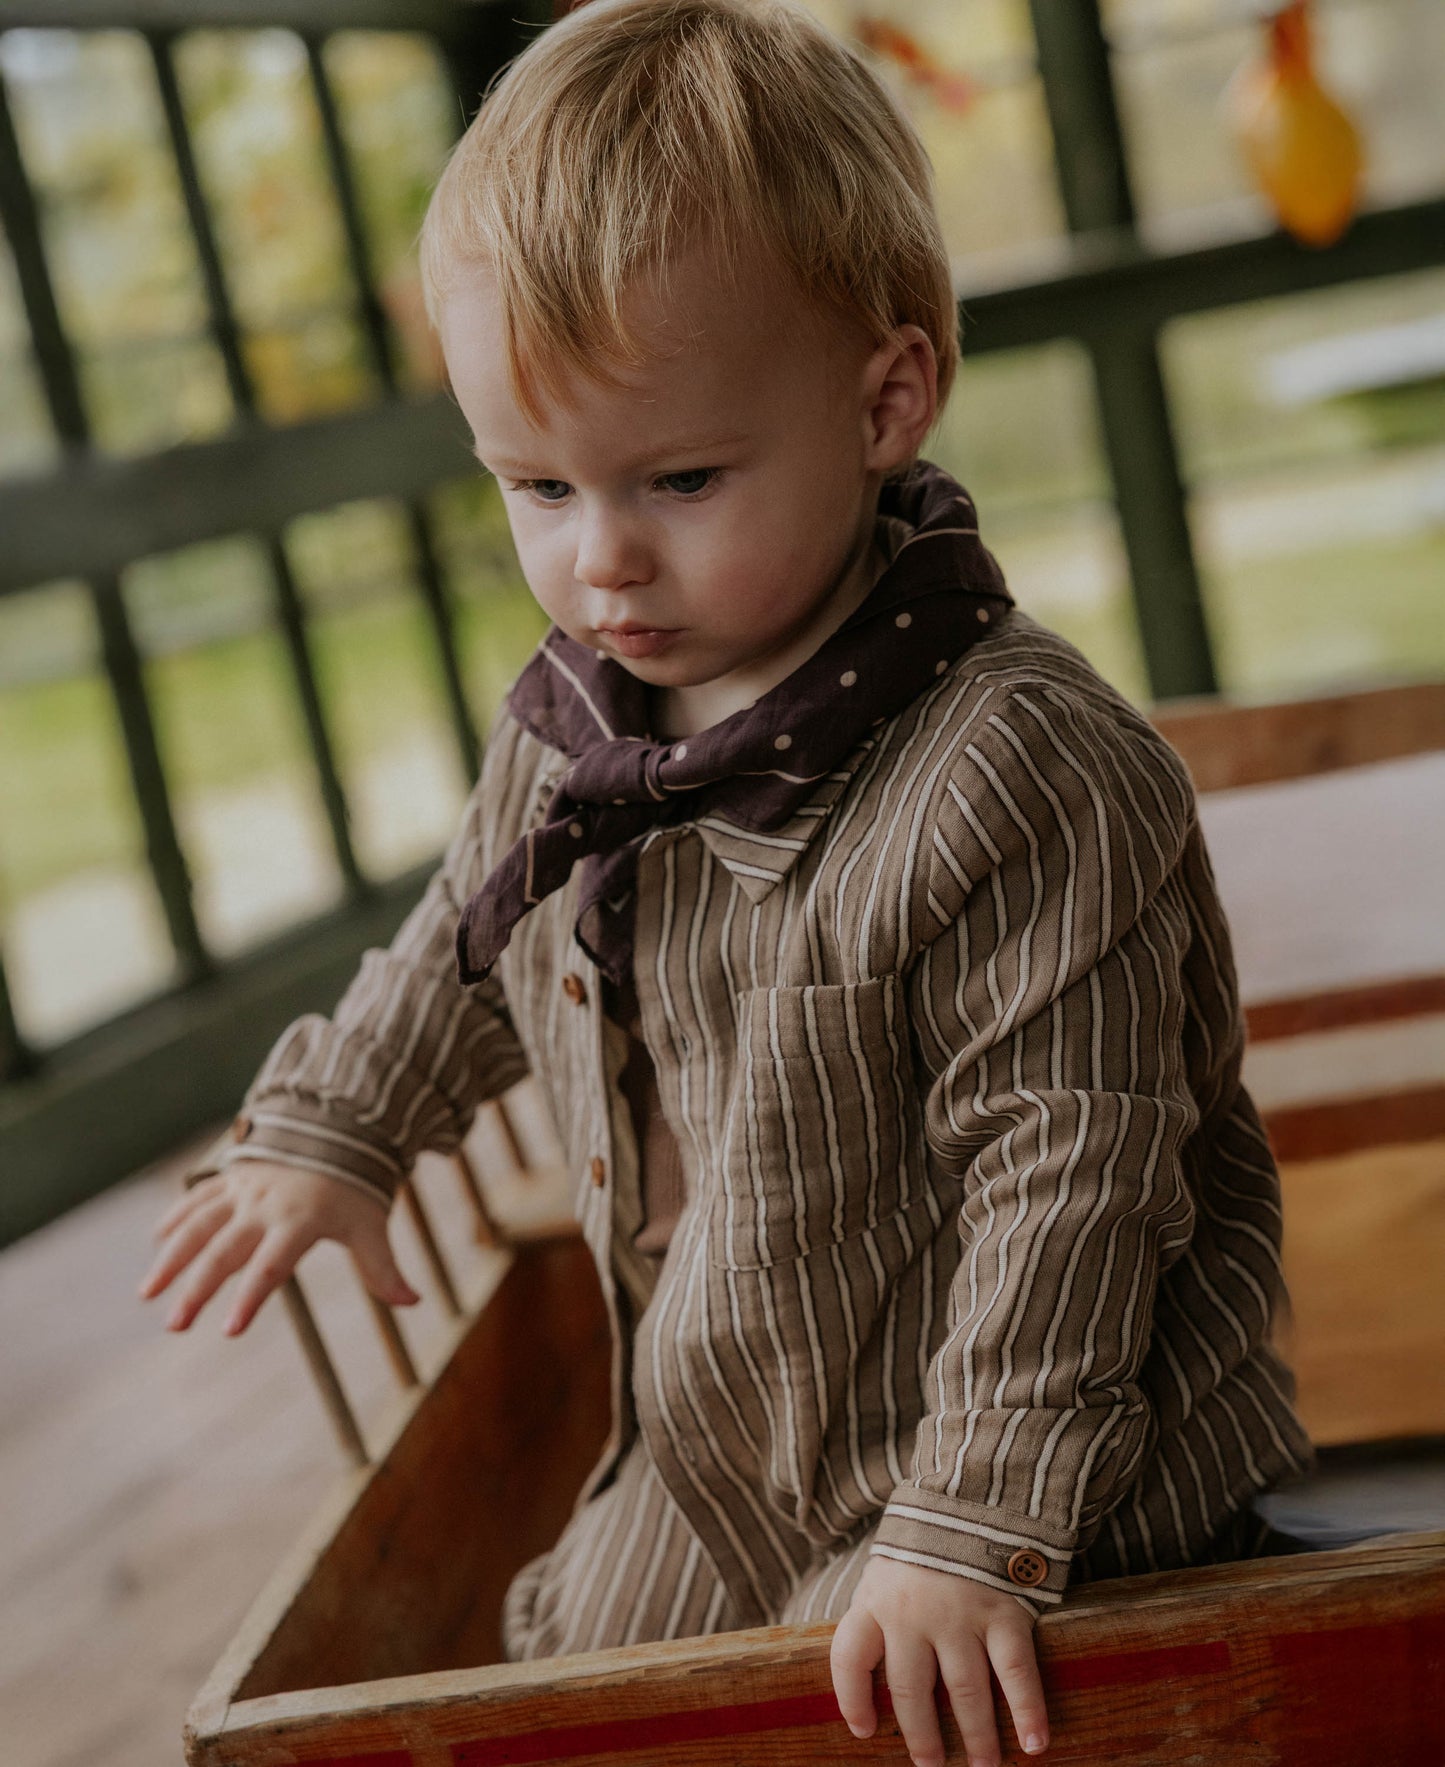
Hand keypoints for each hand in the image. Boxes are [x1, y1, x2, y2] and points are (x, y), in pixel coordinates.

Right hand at [139, 1160, 418, 1334]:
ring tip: (147, 1293)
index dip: (251, 1297)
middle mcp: (265, 1206)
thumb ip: (383, 1267)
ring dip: (172, 1257)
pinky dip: (176, 1217)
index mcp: (299, 1221)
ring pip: (200, 1224)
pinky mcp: (231, 1179)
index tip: (229, 1331)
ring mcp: (243, 1190)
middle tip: (174, 1326)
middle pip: (225, 1251)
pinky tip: (155, 1242)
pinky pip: (198, 1198)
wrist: (337, 1129)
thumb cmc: (354, 1189)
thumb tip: (412, 1301)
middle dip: (198, 1289)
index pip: (271, 1265)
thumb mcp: (371, 1225)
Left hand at [831, 1555, 1048, 1766]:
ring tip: (982, 1765)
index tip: (863, 1731)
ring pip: (965, 1691)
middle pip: (911, 1691)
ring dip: (977, 1736)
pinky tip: (1033, 1743)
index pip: (850, 1657)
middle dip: (923, 1737)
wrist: (970, 1498)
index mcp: (876, 1600)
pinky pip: (1015, 1671)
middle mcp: (913, 1612)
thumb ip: (878, 1620)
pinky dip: (1027, 1710)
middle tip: (932, 1766)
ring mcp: (959, 1612)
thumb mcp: (885, 1575)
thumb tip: (872, 1687)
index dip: (851, 1699)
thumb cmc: (922, 1553)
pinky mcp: (1003, 1610)